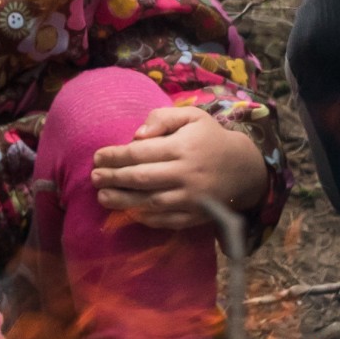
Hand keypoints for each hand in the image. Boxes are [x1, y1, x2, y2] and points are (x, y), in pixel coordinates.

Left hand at [90, 102, 271, 229]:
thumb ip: (163, 118)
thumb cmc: (211, 138)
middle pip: (141, 178)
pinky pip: (167, 221)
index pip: (140, 152)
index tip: (97, 157)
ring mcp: (192, 198)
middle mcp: (186, 173)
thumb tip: (137, 135)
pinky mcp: (196, 216)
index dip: (115, 156)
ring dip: (123, 201)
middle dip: (113, 179)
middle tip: (94, 178)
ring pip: (151, 202)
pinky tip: (129, 212)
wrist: (245, 168)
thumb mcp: (192, 117)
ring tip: (102, 197)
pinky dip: (146, 218)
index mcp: (182, 147)